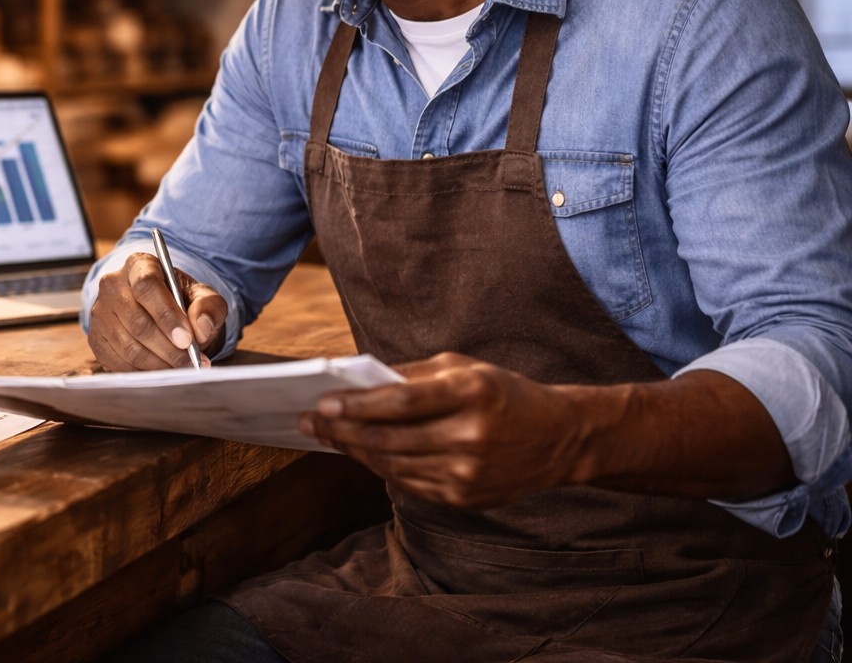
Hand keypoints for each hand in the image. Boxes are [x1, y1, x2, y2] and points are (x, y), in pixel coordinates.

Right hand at [88, 252, 226, 370]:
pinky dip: (145, 372)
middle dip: (169, 349)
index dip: (167, 316)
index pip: (147, 287)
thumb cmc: (180, 300)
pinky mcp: (96, 339)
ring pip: (129, 347)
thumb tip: (201, 327)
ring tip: (183, 368)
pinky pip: (119, 363)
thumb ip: (208, 306)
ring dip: (160, 364)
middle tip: (193, 362)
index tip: (188, 340)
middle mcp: (112, 285)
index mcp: (138, 265)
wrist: (159, 311)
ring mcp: (100, 313)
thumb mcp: (202, 296)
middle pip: (138, 322)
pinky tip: (163, 371)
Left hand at [298, 352, 587, 508]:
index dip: (356, 406)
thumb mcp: (463, 368)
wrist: (559, 438)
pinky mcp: (465, 498)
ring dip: (353, 451)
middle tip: (307, 422)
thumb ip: (410, 375)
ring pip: (392, 464)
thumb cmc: (502, 392)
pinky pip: (408, 483)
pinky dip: (380, 467)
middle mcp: (470, 436)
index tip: (322, 404)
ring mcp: (468, 473)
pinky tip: (361, 453)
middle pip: (388, 438)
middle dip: (341, 431)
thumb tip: (356, 383)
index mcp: (471, 393)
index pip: (400, 403)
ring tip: (327, 436)